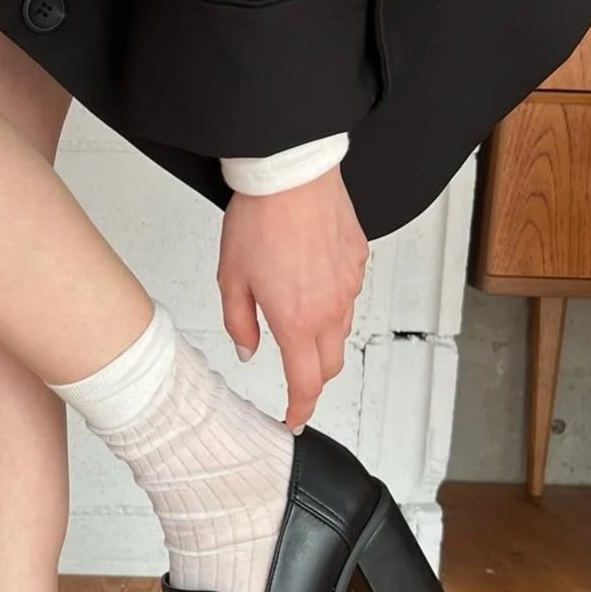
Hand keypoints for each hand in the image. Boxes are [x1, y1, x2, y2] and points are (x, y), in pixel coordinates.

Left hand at [217, 166, 368, 430]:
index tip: (292, 418)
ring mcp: (350, 284)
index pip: (306, 383)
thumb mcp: (231, 280)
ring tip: (294, 313)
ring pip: (340, 329)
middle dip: (312, 378)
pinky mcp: (359, 261)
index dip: (299, 408)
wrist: (291, 173)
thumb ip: (240, 323)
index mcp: (297, 320)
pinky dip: (331, 300)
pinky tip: (309, 279)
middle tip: (292, 376)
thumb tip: (248, 350)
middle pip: (330, 364)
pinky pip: (349, 294)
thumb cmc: (260, 219)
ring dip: (321, 337)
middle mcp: (331, 307)